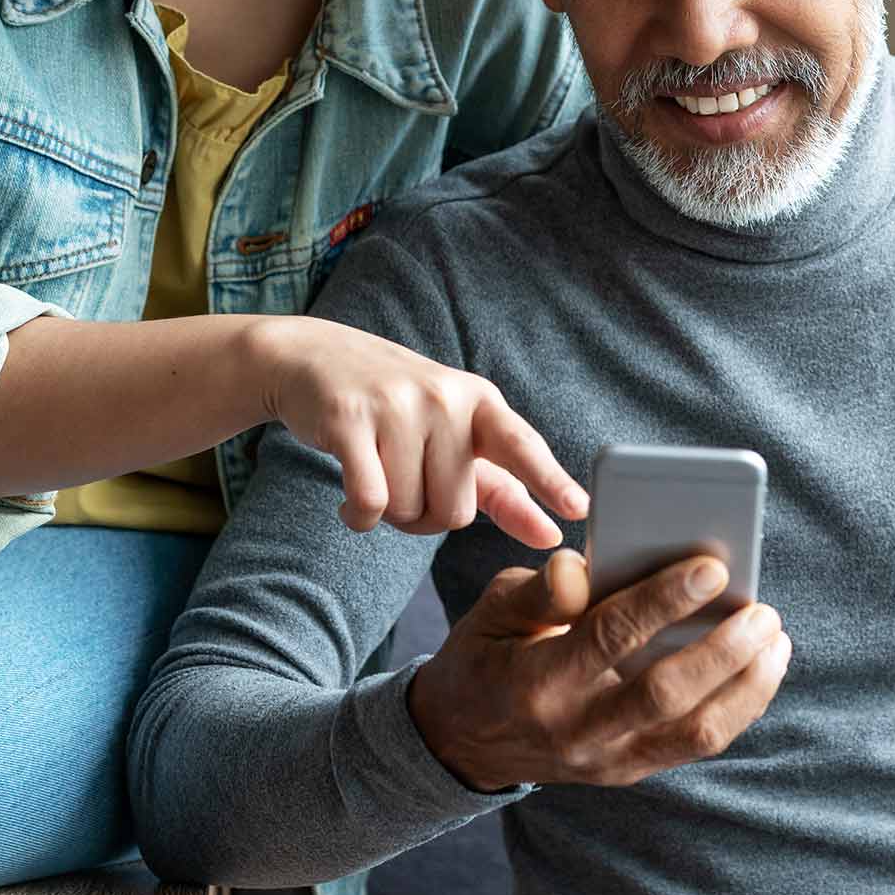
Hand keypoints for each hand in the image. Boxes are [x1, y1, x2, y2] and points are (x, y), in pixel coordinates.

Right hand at [250, 316, 587, 541]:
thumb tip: (552, 536)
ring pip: (408, 510)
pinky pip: (369, 501)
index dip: (550, 480)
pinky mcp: (349, 418)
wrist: (314, 359)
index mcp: (481, 402)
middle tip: (405, 483)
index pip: (521, 445)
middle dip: (427, 517)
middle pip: (455, 511)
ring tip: (377, 473)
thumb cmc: (398, 409)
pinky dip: (357, 517)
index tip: (580, 508)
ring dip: (389, 513)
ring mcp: (397, 405)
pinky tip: (348, 503)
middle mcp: (446, 398)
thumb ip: (504, 490)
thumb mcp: (456, 435)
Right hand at [407, 549, 791, 793]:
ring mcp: (606, 760)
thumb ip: (541, 590)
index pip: (610, 637)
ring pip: (694, 732)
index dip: (663, 601)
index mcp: (538, 681)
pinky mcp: (628, 771)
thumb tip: (585, 565)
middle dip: (723, 650)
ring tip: (775, 638)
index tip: (712, 567)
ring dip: (746, 686)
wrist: (462, 742)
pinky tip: (760, 668)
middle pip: (665, 694)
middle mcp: (576, 730)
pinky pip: (695, 745)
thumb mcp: (493, 612)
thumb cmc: (487, 656)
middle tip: (763, 609)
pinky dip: (738, 707)